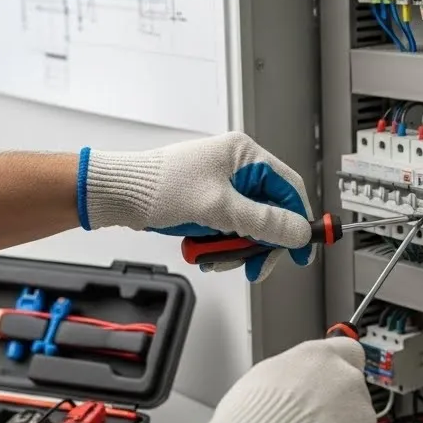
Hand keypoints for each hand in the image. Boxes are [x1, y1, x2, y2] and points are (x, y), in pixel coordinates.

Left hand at [78, 133, 313, 282]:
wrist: (119, 195)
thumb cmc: (161, 189)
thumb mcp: (220, 209)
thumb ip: (264, 222)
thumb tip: (299, 232)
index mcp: (244, 155)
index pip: (289, 188)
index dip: (299, 221)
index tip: (302, 250)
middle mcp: (237, 168)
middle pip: (270, 212)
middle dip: (261, 243)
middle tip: (255, 267)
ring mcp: (222, 186)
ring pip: (248, 226)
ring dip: (235, 248)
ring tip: (213, 258)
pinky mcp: (208, 202)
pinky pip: (228, 229)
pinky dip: (219, 245)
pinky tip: (202, 252)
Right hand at [185, 338, 377, 422]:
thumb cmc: (255, 420)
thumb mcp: (262, 380)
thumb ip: (288, 378)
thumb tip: (287, 386)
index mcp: (319, 357)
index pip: (346, 350)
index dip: (337, 368)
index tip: (329, 380)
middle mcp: (346, 378)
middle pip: (350, 389)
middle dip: (336, 406)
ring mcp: (362, 412)